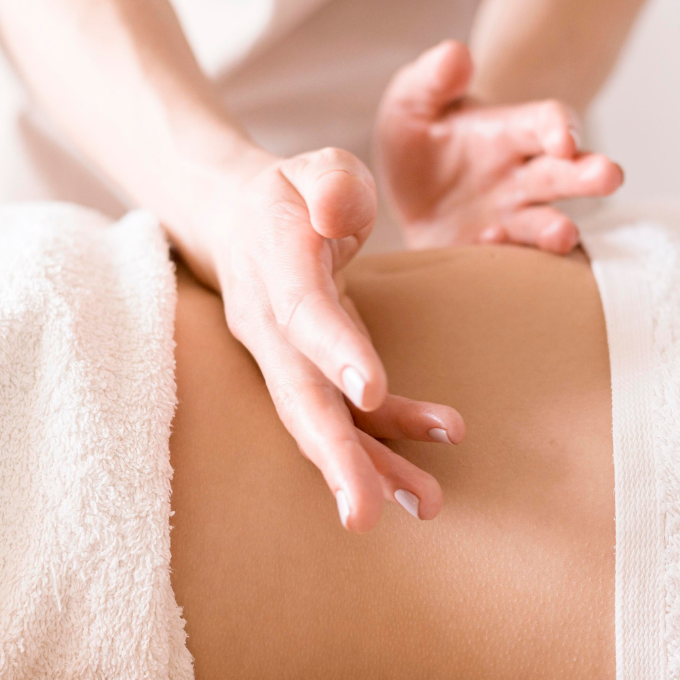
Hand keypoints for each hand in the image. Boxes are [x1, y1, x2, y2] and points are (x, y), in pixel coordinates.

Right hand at [201, 148, 464, 532]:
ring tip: (426, 504)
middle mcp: (271, 321)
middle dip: (333, 454)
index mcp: (275, 263)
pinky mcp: (307, 369)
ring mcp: (284, 354)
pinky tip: (438, 440)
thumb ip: (330, 183)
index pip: (301, 310)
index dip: (333, 351)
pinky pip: (343, 409)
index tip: (368, 391)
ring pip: (317, 419)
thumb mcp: (315, 166)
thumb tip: (339, 213)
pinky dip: (389, 432)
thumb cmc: (293, 192)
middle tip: (366, 513)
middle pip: (297, 394)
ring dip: (366, 466)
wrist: (241, 221)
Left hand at [375, 41, 623, 251]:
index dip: (559, 127)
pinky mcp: (495, 253)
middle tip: (610, 176)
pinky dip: (509, 256)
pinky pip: (512, 258)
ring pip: (548, 222)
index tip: (562, 138)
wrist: (407, 194)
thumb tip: (455, 54)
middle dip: (589, 174)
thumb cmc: (420, 138)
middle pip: (567, 172)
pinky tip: (491, 244)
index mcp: (511, 132)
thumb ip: (431, 80)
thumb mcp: (412, 101)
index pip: (547, 122)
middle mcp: (523, 176)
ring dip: (559, 228)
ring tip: (562, 234)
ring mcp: (513, 218)